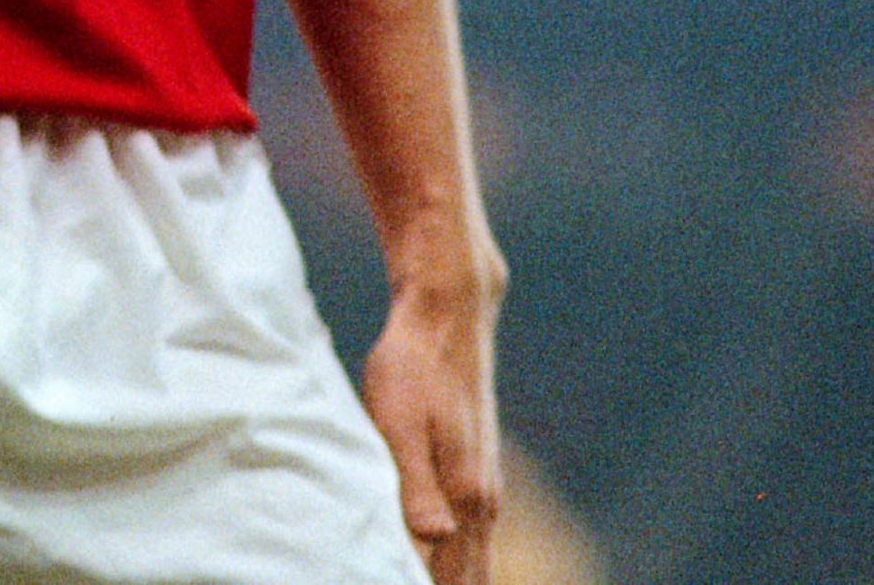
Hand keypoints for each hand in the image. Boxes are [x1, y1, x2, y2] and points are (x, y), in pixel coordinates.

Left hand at [357, 266, 504, 584]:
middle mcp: (484, 499)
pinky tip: (436, 565)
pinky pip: (471, 536)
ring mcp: (484, 485)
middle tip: (389, 584)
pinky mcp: (475, 471)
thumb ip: (416, 486)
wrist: (447, 316)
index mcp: (466, 496)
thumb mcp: (399, 425)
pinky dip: (455, 561)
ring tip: (416, 582)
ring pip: (473, 558)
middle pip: (470, 577)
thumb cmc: (412, 369)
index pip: (452, 578)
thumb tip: (434, 538)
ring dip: (451, 581)